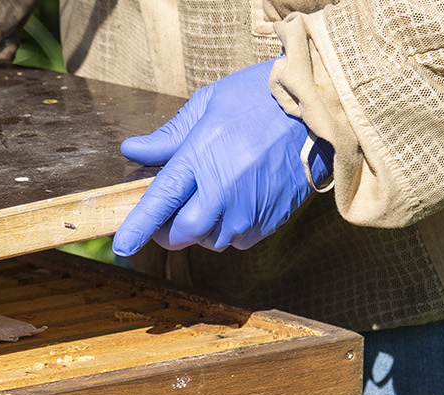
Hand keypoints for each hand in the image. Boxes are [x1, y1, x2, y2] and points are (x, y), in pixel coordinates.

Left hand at [112, 60, 332, 255]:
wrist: (321, 106)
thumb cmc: (260, 98)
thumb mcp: (209, 104)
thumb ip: (169, 136)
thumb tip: (132, 150)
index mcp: (202, 156)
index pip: (160, 201)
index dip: (138, 227)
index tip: (121, 246)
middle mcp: (224, 189)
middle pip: (183, 233)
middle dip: (170, 231)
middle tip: (170, 214)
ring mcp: (250, 208)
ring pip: (211, 240)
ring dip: (202, 229)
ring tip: (212, 197)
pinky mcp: (271, 219)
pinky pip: (239, 240)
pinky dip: (229, 230)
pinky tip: (237, 202)